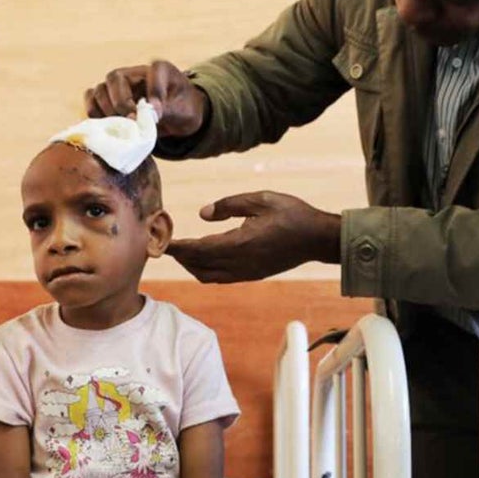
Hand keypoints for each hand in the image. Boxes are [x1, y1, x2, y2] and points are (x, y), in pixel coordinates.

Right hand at [84, 60, 207, 137]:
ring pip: (99, 90)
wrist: (178, 119)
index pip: (153, 70)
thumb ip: (169, 109)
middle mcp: (135, 74)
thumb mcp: (184, 111)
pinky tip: (109, 127)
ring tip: (121, 126)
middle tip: (132, 121)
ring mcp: (119, 86)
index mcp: (160, 69)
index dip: (154, 91)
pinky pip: (92, 102)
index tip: (156, 112)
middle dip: (121, 102)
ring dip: (107, 110)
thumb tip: (150, 113)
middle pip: (115, 78)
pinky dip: (96, 115)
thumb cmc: (182, 110)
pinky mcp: (109, 100)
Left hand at [167, 192, 340, 282]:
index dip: (178, 246)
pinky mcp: (252, 275)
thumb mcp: (261, 199)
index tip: (161, 241)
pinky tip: (202, 258)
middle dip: (180, 256)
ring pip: (208, 276)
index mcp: (241, 244)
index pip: (199, 249)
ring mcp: (247, 272)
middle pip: (199, 266)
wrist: (317, 239)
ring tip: (180, 251)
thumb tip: (203, 214)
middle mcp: (241, 263)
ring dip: (191, 265)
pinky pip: (221, 278)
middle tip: (164, 244)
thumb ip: (229, 205)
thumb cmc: (292, 214)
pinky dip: (205, 270)